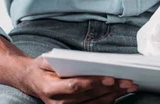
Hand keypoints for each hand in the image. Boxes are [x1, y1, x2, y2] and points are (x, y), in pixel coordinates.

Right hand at [15, 55, 137, 103]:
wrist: (30, 81)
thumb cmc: (42, 67)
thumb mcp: (47, 60)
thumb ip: (64, 61)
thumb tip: (86, 60)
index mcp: (51, 88)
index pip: (76, 86)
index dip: (94, 83)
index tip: (111, 78)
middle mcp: (58, 102)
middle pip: (89, 96)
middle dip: (111, 88)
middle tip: (128, 82)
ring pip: (93, 103)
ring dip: (113, 95)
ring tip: (128, 87)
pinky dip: (106, 100)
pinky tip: (117, 93)